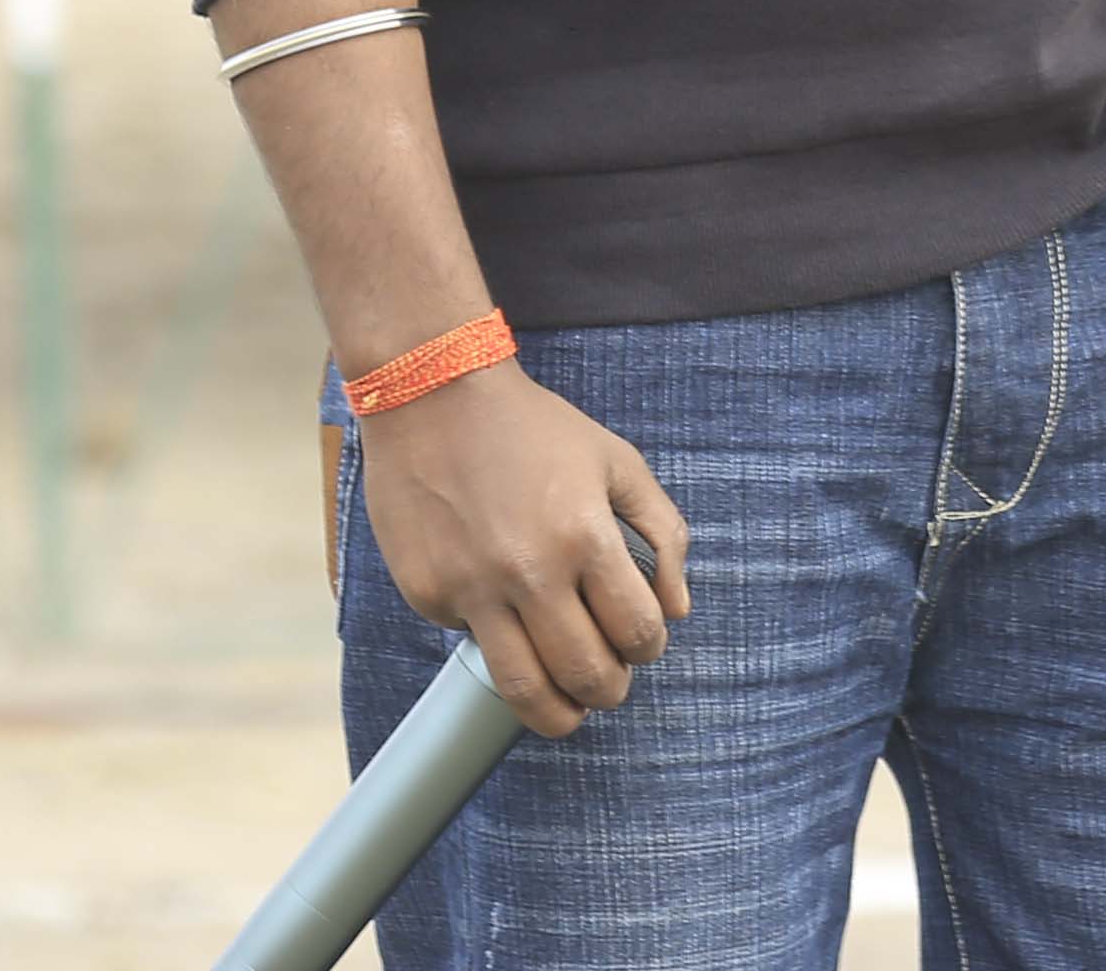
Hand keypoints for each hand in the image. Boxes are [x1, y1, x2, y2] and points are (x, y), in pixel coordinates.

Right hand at [352, 360, 691, 741]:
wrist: (434, 394)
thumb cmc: (533, 428)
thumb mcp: (616, 461)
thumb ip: (662, 532)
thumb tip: (678, 610)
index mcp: (584, 534)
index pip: (636, 630)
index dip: (648, 648)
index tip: (641, 643)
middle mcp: (528, 570)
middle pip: (585, 674)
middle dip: (609, 690)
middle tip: (609, 683)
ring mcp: (472, 587)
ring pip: (525, 690)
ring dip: (558, 712)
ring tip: (569, 709)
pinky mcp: (428, 594)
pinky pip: (472, 644)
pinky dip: (496, 644)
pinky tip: (503, 614)